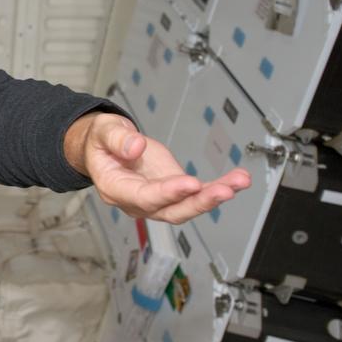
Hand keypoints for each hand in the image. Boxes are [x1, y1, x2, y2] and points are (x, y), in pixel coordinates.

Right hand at [64, 111, 251, 223]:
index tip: (190, 183)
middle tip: (224, 191)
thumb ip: (117, 139)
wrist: (105, 146)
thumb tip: (136, 147)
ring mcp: (157, 198)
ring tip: (239, 181)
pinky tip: (238, 180)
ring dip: (215, 196)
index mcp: (115, 188)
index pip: (143, 197)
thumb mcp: (102, 131)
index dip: (167, 193)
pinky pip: (197, 194)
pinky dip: (219, 188)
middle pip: (171, 211)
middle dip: (199, 202)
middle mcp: (138, 201)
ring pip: (188, 206)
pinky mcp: (173, 190)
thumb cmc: (102, 141)